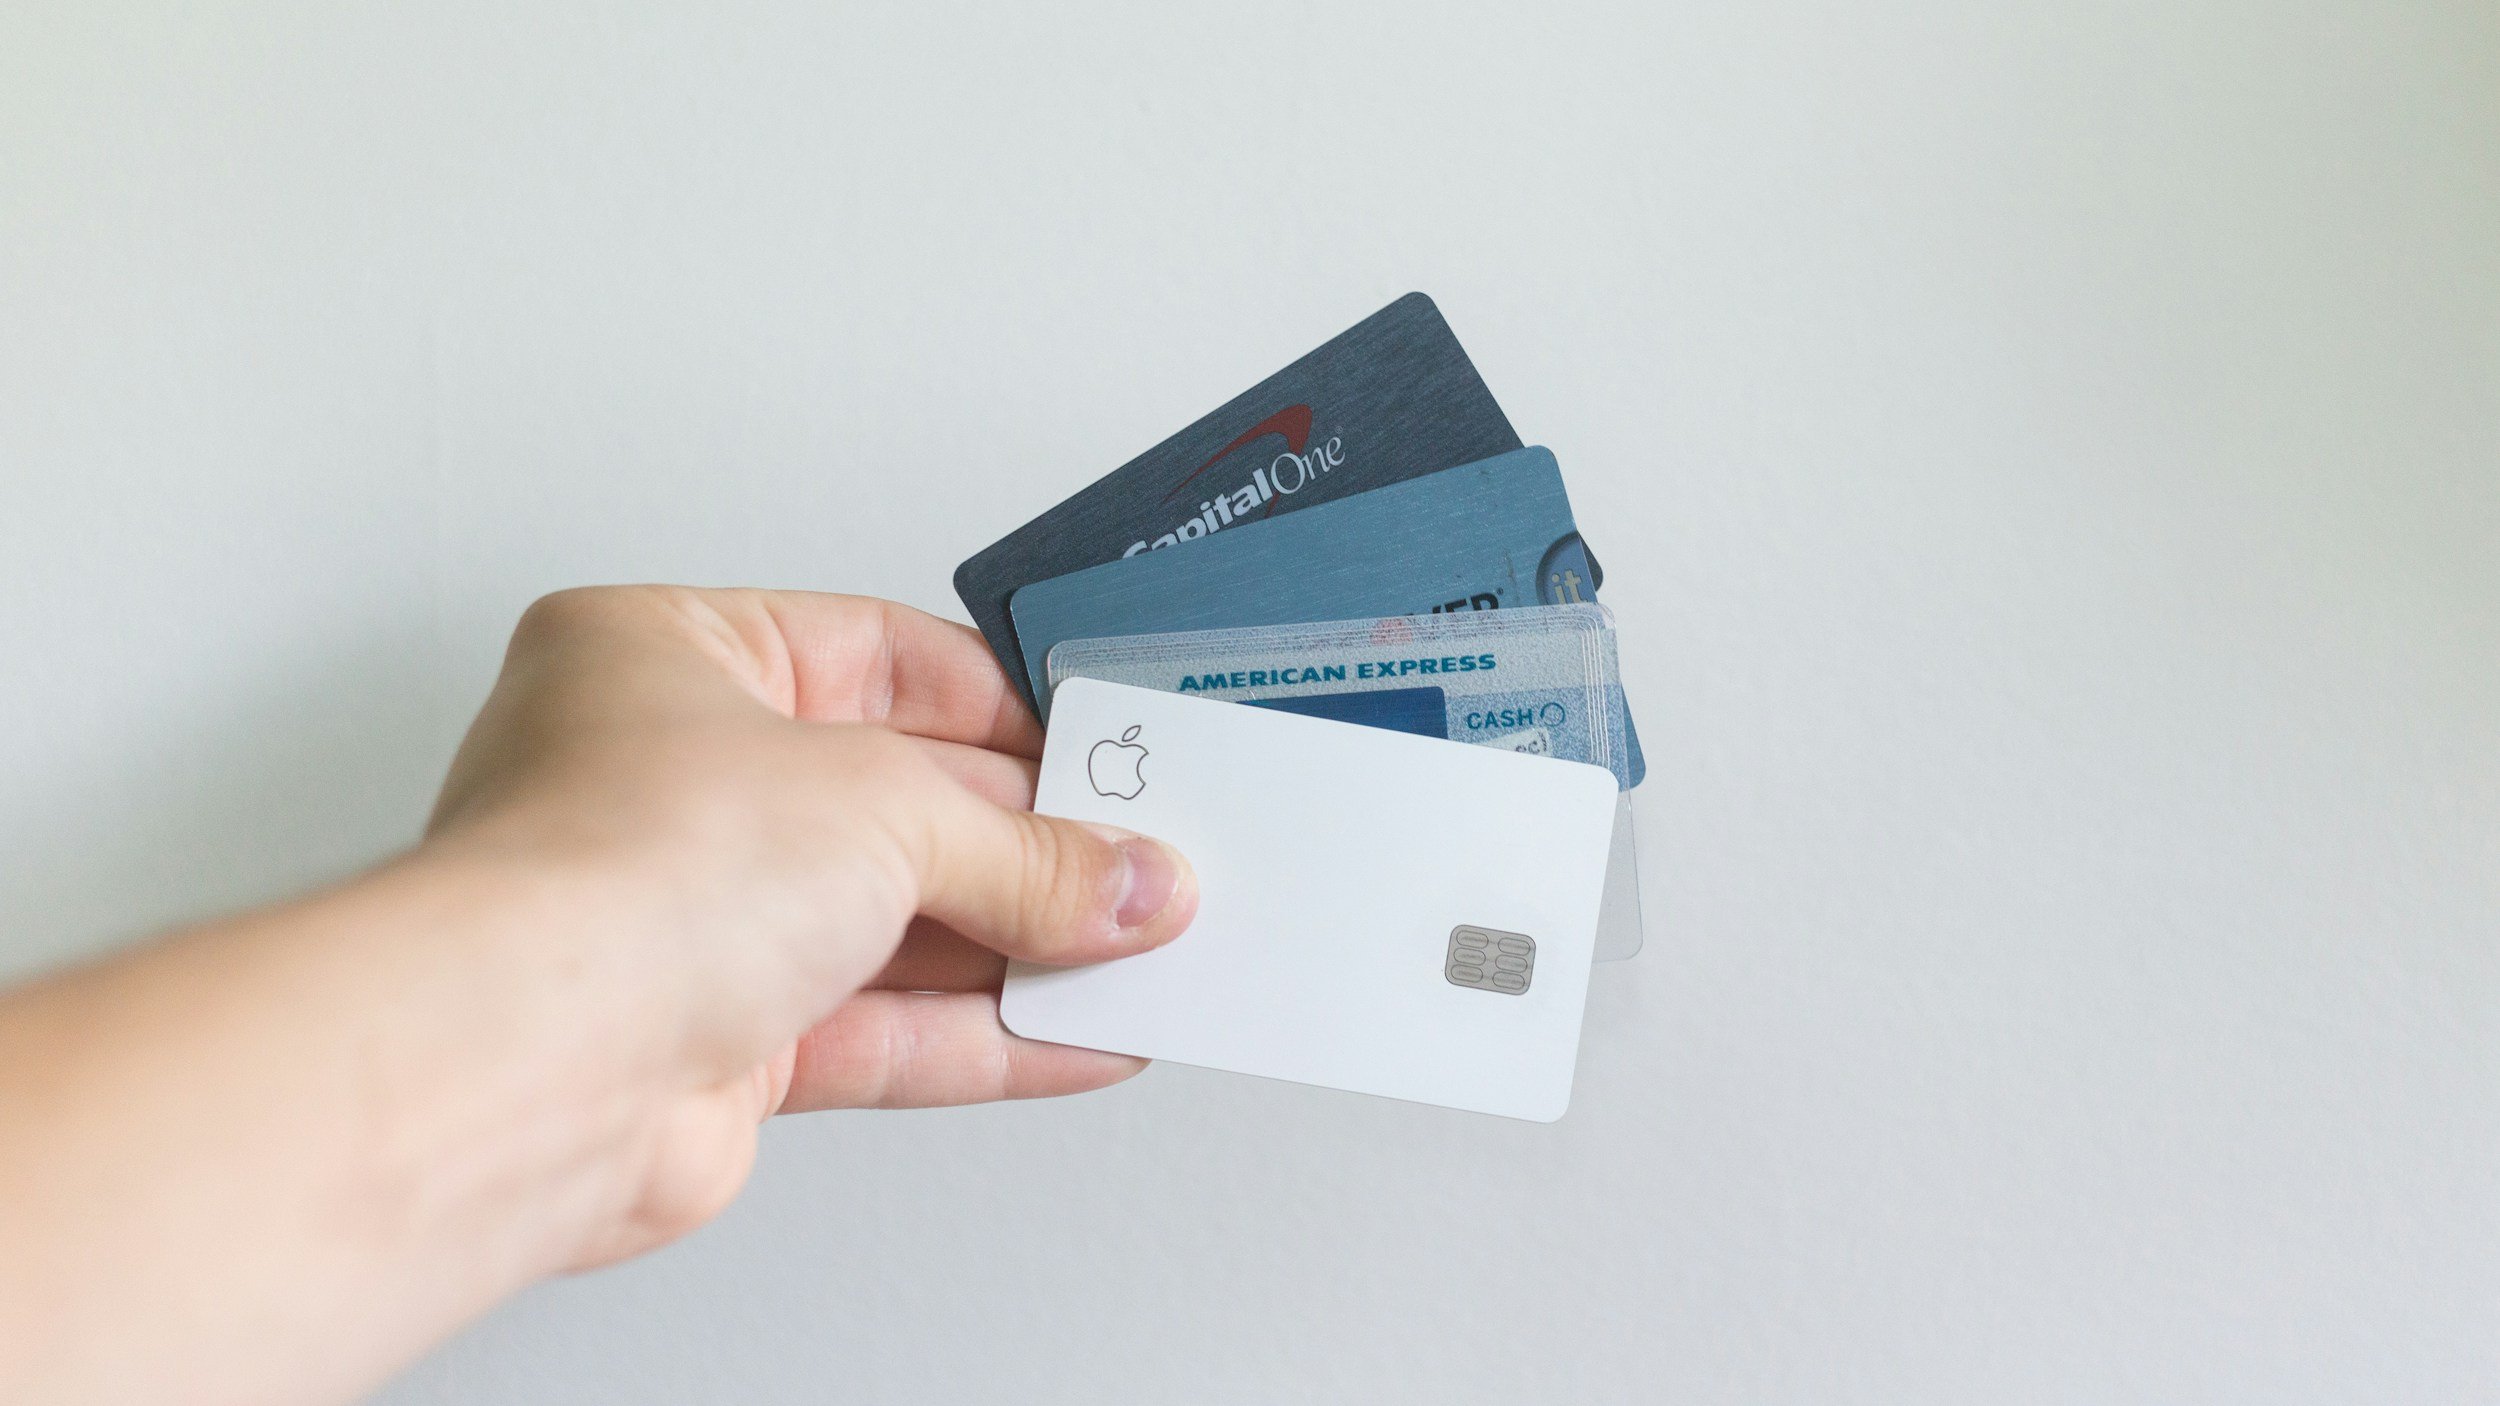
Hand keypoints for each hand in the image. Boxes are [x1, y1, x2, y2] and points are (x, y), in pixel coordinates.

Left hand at [424, 586, 1197, 1266]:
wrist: (525, 1068)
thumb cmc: (617, 872)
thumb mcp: (884, 807)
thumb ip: (1024, 850)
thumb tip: (1126, 881)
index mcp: (666, 655)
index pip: (873, 656)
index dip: (1001, 704)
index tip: (1098, 748)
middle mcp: (666, 782)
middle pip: (896, 800)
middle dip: (1028, 843)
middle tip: (1143, 861)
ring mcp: (688, 919)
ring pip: (894, 926)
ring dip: (1021, 946)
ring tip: (1142, 954)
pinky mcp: (716, 1045)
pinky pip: (882, 1032)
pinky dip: (987, 1036)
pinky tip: (1082, 1036)